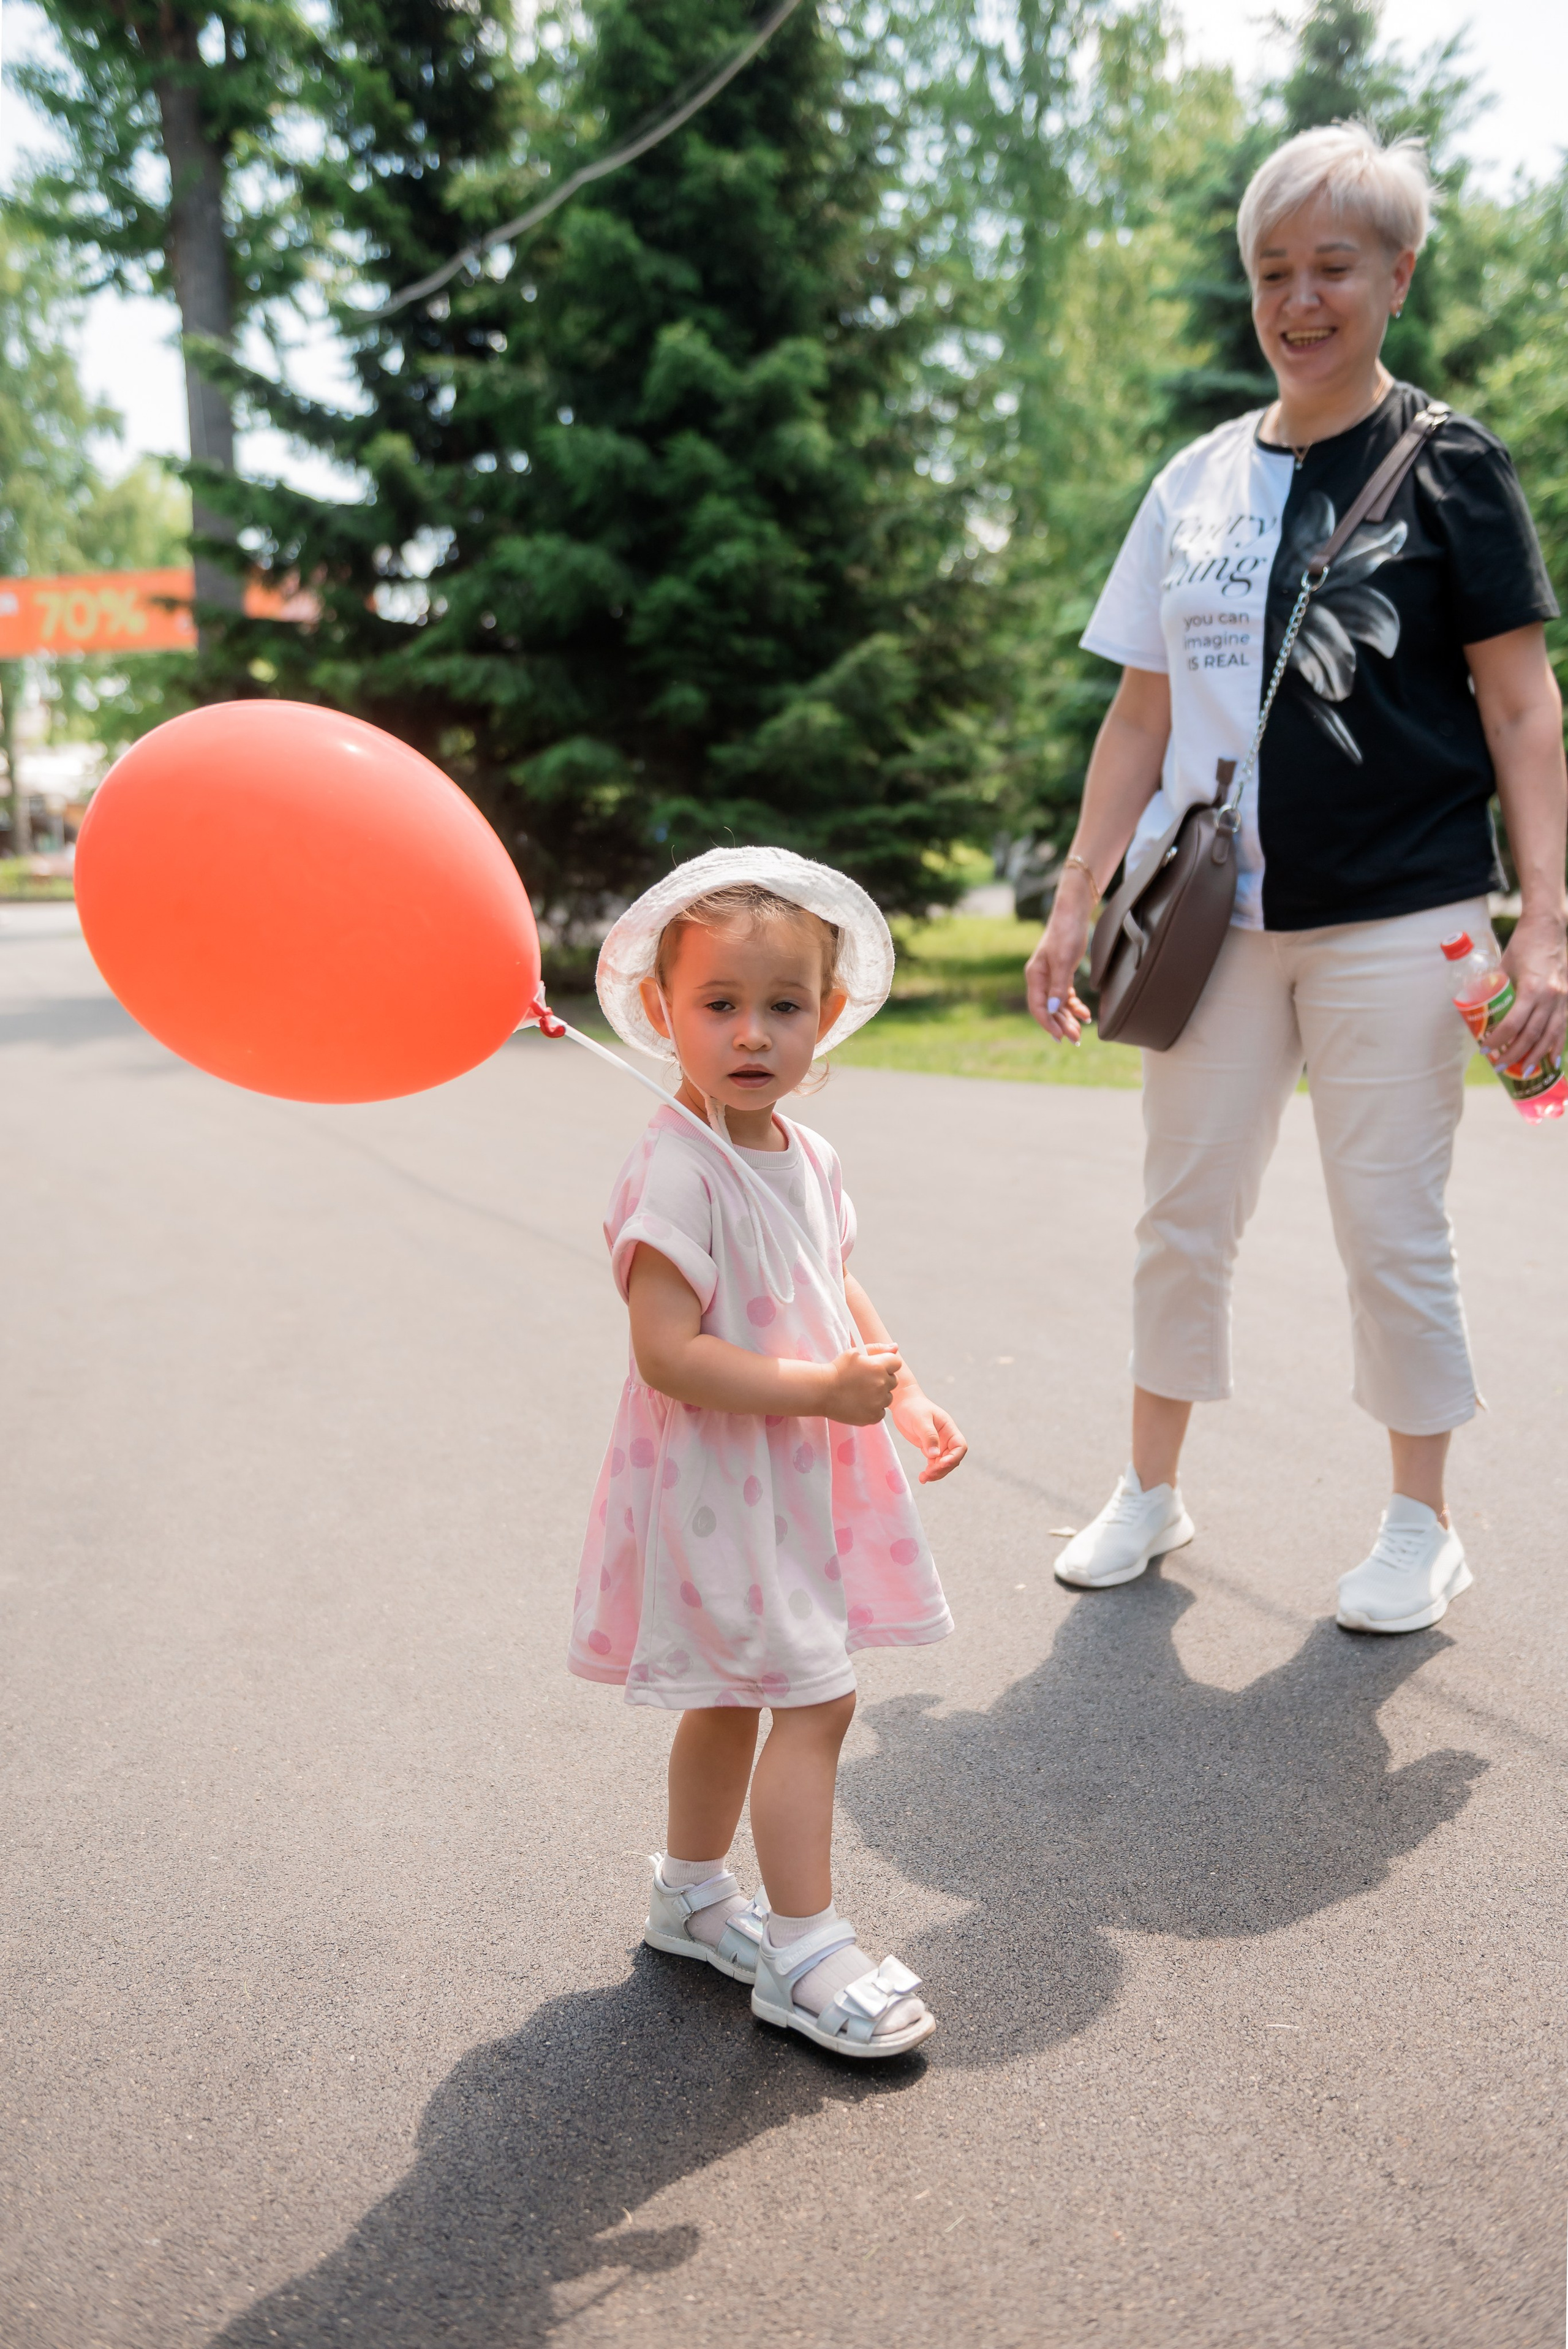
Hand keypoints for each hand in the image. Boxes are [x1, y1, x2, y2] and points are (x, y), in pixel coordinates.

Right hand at [825, 1342, 902, 1425]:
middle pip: (893, 1380)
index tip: (875, 1368)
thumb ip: (878, 1349)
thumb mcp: (855, 1353)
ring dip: (879, 1395)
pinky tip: (859, 1404)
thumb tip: (895, 1347)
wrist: (821, 1391)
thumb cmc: (838, 1370)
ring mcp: (878, 1402)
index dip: (887, 1365)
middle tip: (865, 1381)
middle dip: (883, 1379)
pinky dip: (873, 1409)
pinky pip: (881, 1412)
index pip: (896, 1363)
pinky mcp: (873, 1417)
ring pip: (888, 1397)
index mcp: (878, 1366)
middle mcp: (881, 1384)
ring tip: (860, 1393)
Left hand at [890, 1389, 967, 1482]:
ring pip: (944, 1464)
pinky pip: (934, 1463)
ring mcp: (939, 1444)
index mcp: (949, 1429)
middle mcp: (947, 1438)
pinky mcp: (929, 1448)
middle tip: (929, 1473)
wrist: (903, 1403)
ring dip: (936, 1473)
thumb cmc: (913, 1407)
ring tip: (923, 1478)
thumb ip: (928, 1436)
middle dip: (943, 1468)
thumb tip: (934, 1455)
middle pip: (953, 1458)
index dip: (954, 1457)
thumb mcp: (920, 1420)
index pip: (960, 1446)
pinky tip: (922, 1477)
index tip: (941, 1463)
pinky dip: (930, 1471)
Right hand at [1025, 871, 1094, 1042]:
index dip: (1048, 1024)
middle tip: (1076, 1040)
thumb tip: (1053, 1010)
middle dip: (1061, 1025)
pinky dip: (1074, 1006)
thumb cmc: (1066, 934)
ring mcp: (1051, 977)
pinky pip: (1066, 996)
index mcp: (1035, 976)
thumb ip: (1058, 986)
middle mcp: (1040, 979)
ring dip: (1068, 1019)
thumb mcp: (1064, 961)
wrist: (1073, 913)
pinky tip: (1085, 1014)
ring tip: (1081, 1032)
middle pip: (1048, 1009)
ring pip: (1058, 1005)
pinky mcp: (1062, 974)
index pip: (1038, 1007)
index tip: (1061, 1037)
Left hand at [1486, 913, 1567, 1073]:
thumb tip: (1478, 1006)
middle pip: (1532, 1035)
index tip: (1486, 1050)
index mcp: (1532, 988)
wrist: (1549, 929)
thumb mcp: (1504, 966)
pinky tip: (1552, 1059)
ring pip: (1551, 1035)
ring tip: (1525, 1071)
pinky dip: (1557, 1045)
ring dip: (1537, 1056)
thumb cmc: (1523, 945)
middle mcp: (1551, 996)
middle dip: (1515, 1054)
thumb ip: (1494, 987)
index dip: (1499, 1040)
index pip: (1514, 1024)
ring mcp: (1563, 999)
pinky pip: (1563, 1028)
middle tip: (1500, 1066)